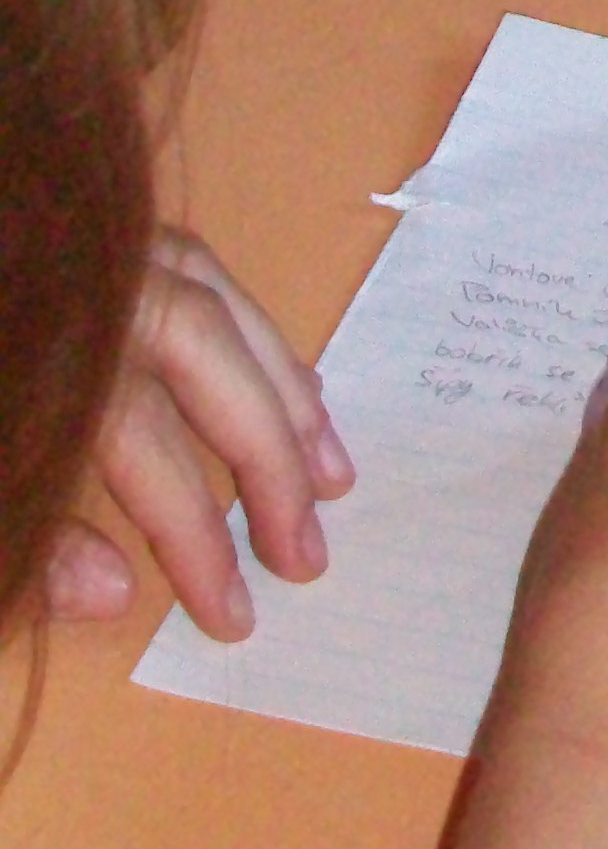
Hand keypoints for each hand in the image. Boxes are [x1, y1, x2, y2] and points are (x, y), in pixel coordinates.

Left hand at [47, 229, 354, 639]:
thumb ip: (11, 544)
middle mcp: (72, 281)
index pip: (132, 436)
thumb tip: (110, 588)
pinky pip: (192, 266)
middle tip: (312, 558)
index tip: (234, 612)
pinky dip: (251, 326)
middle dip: (265, 458)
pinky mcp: (80, 236)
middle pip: (196, 350)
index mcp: (32, 347)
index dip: (191, 531)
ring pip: (207, 298)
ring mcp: (79, 250)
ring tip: (333, 474)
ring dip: (281, 387)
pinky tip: (284, 378)